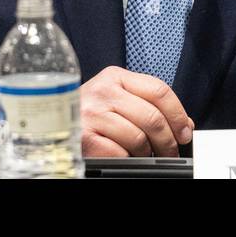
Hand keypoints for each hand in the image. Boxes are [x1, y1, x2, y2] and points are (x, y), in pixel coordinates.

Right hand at [78, 66, 193, 156]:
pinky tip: (124, 156)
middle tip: (170, 152)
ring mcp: (92, 114)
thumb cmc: (89, 112)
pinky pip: (120, 152)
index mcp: (115, 77)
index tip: (185, 132)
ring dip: (148, 153)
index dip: (178, 114)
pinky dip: (127, 159)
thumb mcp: (118, 99)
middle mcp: (103, 91)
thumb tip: (184, 125)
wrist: (50, 122)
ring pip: (139, 138)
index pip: (159, 90)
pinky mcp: (84, 137)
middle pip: (153, 117)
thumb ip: (148, 105)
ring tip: (145, 155)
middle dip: (168, 141)